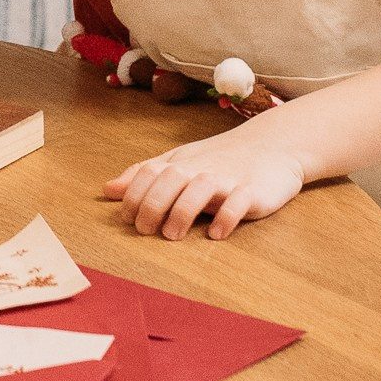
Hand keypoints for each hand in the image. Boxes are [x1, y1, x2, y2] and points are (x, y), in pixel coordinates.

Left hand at [104, 122, 307, 241]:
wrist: (273, 146)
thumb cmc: (219, 159)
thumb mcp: (180, 163)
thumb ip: (145, 176)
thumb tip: (107, 189)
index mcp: (181, 163)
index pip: (150, 172)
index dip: (134, 194)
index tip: (127, 218)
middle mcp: (201, 169)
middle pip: (171, 179)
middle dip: (153, 204)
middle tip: (144, 231)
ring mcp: (228, 179)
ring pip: (201, 188)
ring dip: (183, 211)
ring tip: (172, 235)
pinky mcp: (253, 191)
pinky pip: (239, 202)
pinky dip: (227, 217)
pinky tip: (216, 234)